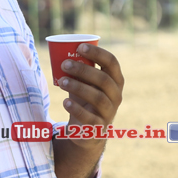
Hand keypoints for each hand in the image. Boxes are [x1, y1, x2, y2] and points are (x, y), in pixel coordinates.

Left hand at [51, 43, 123, 177]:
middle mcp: (116, 96)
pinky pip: (90, 118)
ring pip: (98, 98)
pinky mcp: (98, 128)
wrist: (89, 130)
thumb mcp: (86, 83)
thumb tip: (61, 49)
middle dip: (83, 70)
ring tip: (61, 82)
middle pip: (104, 80)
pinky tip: (66, 102)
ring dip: (79, 87)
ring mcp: (109, 112)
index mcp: (115, 80)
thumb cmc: (86, 99)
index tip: (79, 47)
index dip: (97, 53)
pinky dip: (77, 109)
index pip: (112, 62)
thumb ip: (80, 69)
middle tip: (65, 64)